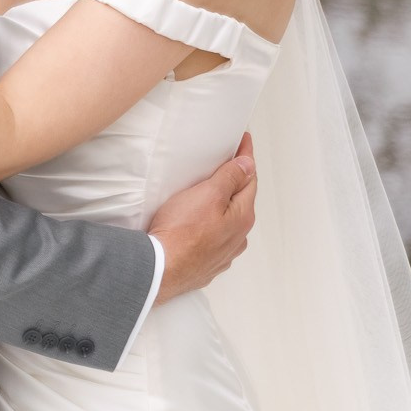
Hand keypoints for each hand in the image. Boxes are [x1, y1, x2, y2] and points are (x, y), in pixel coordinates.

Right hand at [147, 133, 256, 302]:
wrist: (160, 270)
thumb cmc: (181, 232)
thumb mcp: (207, 195)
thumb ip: (230, 178)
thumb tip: (248, 165)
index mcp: (242, 216)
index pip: (249, 178)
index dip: (246, 156)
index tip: (244, 140)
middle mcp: (238, 237)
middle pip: (241, 200)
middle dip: (237, 181)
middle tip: (229, 162)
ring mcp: (223, 253)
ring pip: (228, 222)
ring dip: (224, 206)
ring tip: (213, 194)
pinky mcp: (207, 263)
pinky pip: (215, 238)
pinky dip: (212, 226)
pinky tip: (202, 224)